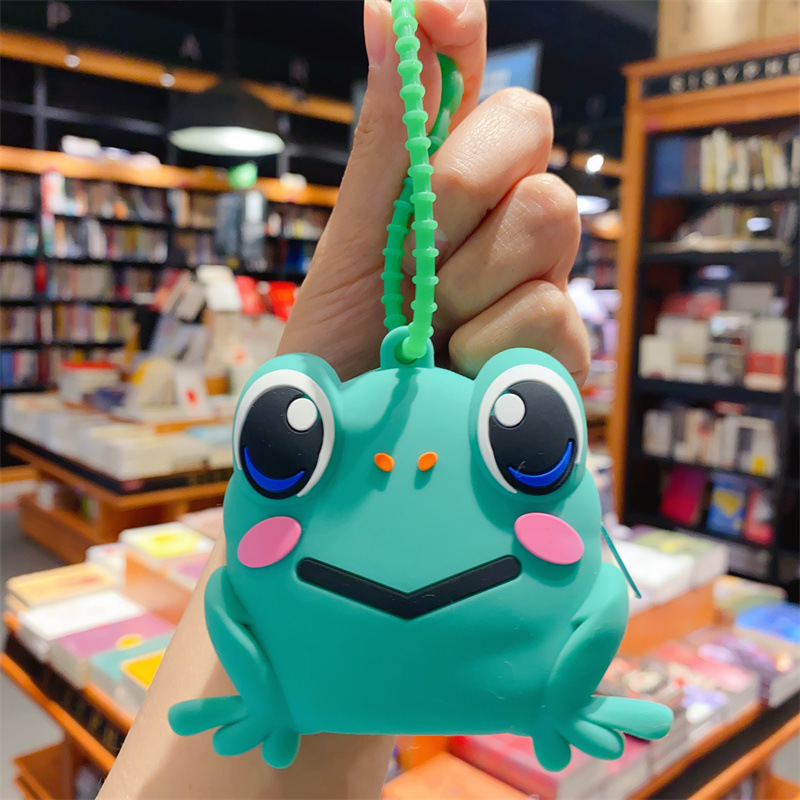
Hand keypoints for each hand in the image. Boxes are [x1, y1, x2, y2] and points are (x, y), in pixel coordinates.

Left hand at [279, 0, 588, 386]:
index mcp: (448, 178)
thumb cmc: (345, 337)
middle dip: (460, 186)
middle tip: (416, 254)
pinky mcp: (561, 348)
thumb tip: (384, 7)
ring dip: (466, 281)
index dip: (456, 32)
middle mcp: (503, 214)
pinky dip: (488, 344)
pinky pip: (550, 310)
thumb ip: (387, 137)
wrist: (360, 441)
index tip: (438, 10)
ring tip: (431, 330)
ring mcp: (539, 277)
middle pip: (530, 126)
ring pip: (547, 215)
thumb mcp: (356, 237)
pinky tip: (463, 369)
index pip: (472, 79)